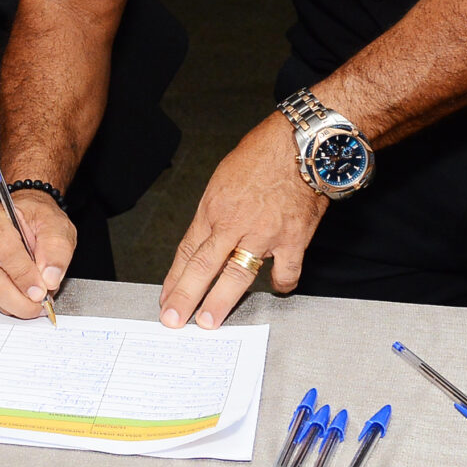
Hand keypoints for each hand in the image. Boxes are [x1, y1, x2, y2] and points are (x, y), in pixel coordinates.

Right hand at [0, 187, 75, 318]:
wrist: (28, 217)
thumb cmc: (38, 218)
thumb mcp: (57, 225)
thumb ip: (56, 249)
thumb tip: (49, 277)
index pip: (5, 252)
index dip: (24, 276)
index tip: (40, 292)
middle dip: (18, 299)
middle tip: (39, 306)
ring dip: (15, 304)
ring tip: (37, 304)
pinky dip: (10, 304)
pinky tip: (25, 300)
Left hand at [158, 114, 326, 328]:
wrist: (300, 143)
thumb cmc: (262, 155)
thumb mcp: (224, 178)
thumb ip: (216, 212)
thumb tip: (208, 240)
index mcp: (214, 207)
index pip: (188, 249)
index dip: (175, 277)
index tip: (166, 297)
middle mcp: (234, 222)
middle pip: (203, 266)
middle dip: (185, 296)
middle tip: (173, 319)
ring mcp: (263, 233)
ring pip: (237, 274)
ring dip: (220, 301)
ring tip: (208, 322)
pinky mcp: (293, 239)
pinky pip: (285, 273)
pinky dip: (281, 285)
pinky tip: (277, 290)